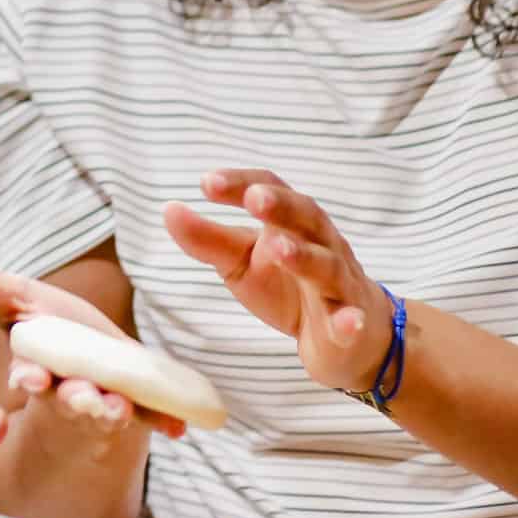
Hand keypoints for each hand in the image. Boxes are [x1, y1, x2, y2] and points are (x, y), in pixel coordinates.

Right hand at [0, 257, 185, 438]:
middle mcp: (70, 392)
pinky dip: (168, 421)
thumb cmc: (50, 326)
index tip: (29, 377)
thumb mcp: (12, 298)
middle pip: (69, 399)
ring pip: (110, 409)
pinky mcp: (147, 408)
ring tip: (118, 408)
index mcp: (37, 370)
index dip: (27, 376)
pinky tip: (180, 428)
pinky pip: (159, 415)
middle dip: (73, 398)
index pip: (28, 376)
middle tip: (81, 397)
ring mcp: (109, 402)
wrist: (97, 357)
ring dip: (113, 410)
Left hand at [163, 169, 394, 391]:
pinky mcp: (350, 321)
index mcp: (289, 223)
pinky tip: (346, 324)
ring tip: (280, 250)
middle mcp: (320, 243)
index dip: (241, 183)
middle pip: (306, 217)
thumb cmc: (285, 285)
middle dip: (281, 206)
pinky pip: (350, 319)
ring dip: (305, 256)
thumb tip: (168, 209)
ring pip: (326, 266)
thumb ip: (206, 238)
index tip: (207, 183)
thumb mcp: (239, 261)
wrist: (345, 334)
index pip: (269, 190)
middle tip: (254, 199)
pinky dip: (349, 320)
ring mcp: (339, 282)